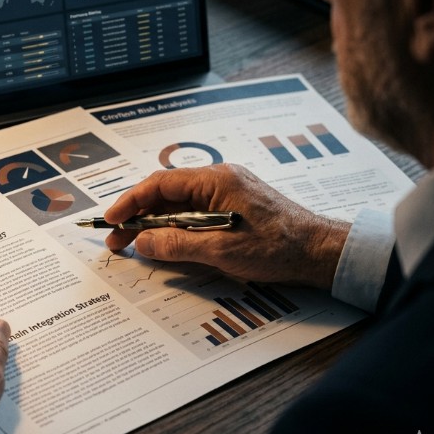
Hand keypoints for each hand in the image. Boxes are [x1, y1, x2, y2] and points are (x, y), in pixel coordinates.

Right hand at [103, 164, 348, 288]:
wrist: (321, 253)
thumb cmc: (278, 246)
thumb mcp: (221, 249)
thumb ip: (176, 244)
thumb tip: (141, 242)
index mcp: (216, 180)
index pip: (160, 184)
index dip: (130, 201)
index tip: (112, 219)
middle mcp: (219, 181)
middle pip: (166, 194)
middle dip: (138, 216)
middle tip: (117, 240)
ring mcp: (227, 195)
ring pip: (179, 206)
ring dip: (155, 225)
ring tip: (135, 245)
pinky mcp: (233, 210)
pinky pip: (194, 215)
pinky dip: (175, 229)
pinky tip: (164, 244)